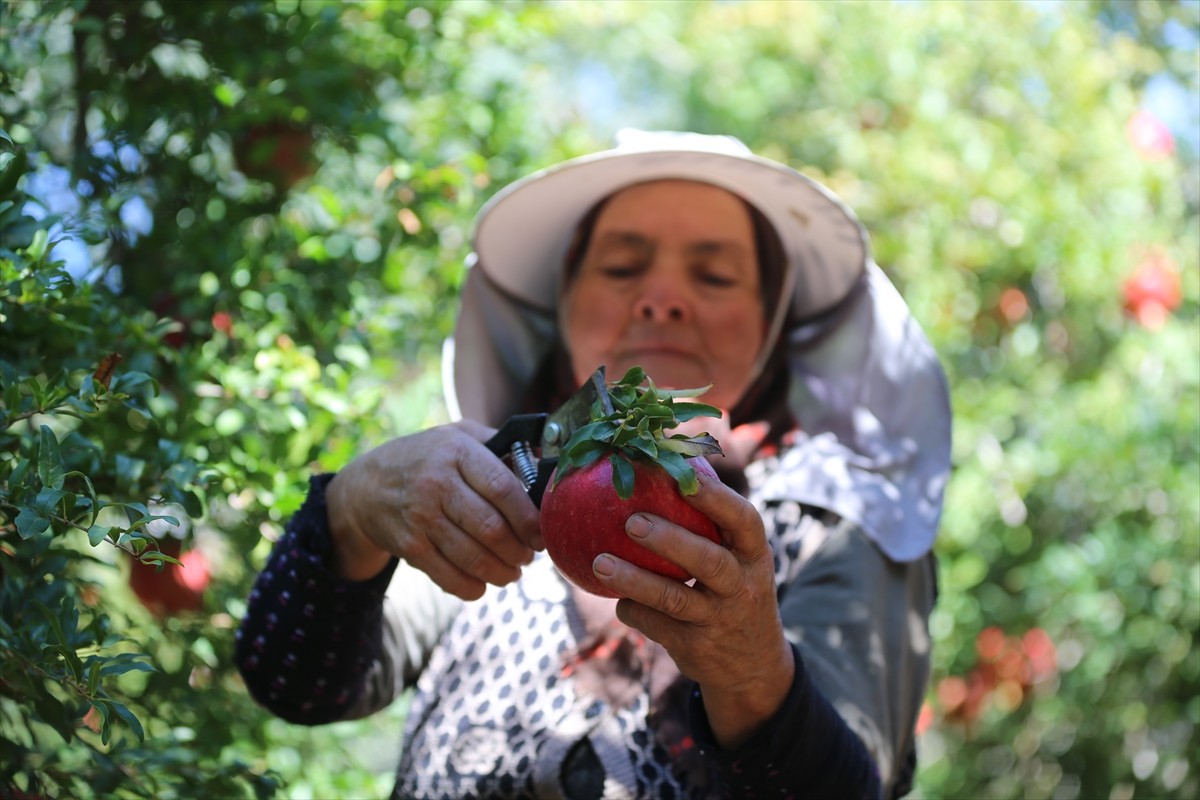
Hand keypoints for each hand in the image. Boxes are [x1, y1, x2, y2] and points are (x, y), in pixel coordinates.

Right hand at [326, 420, 541, 598]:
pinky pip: (448, 576)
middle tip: (529, 556)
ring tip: (512, 572)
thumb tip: (550, 465)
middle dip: (519, 550)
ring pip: (473, 556)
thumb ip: (504, 446)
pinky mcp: (409, 546)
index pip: (503, 488)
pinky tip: (483, 584)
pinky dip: (472, 587)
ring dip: (501, 572)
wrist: (366, 487)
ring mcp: (420, 516)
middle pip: (491, 528)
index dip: (529, 517)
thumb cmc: (427, 459)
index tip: (542, 533)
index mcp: (457, 451)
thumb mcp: (460, 436)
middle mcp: (437, 482)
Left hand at [591, 473, 793, 748]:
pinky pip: (655, 625)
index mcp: (755, 556)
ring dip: (635, 581)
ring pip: (674, 599)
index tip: (685, 478)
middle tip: (631, 521)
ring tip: (600, 563)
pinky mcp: (695, 647)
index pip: (744, 521)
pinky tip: (617, 598)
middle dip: (670, 540)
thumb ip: (712, 524)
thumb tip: (666, 464)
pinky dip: (632, 609)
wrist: (753, 664)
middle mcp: (742, 587)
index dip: (717, 498)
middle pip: (708, 562)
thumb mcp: (740, 559)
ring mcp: (719, 620)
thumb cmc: (734, 589)